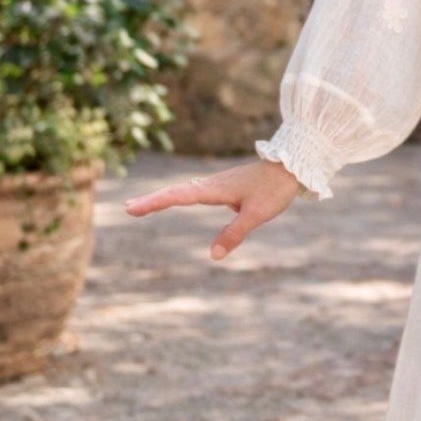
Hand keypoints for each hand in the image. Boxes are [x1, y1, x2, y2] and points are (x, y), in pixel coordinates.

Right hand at [123, 160, 304, 261]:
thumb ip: (235, 233)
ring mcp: (217, 185)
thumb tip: (214, 255)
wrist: (292, 165)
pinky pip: (195, 191)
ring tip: (141, 206)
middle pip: (175, 192)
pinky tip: (176, 199)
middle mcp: (211, 185)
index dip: (154, 202)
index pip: (177, 196)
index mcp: (214, 189)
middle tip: (127, 207)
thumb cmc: (274, 188)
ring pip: (183, 190)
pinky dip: (178, 195)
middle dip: (151, 200)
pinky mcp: (225, 187)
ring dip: (162, 197)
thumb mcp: (256, 214)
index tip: (132, 208)